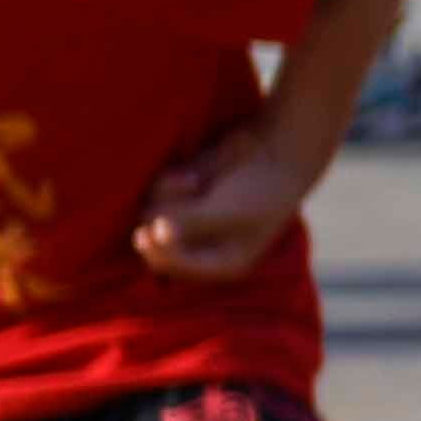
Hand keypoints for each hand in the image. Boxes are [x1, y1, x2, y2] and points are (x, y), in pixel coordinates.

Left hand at [129, 120, 319, 279]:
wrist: (272, 153)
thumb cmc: (260, 190)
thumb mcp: (229, 212)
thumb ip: (190, 224)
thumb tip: (153, 231)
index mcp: (219, 263)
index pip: (172, 266)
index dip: (156, 250)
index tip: (149, 231)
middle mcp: (200, 246)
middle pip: (154, 242)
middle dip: (162, 219)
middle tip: (180, 201)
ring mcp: (188, 220)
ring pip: (151, 214)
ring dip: (167, 196)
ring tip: (193, 183)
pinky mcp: (180, 196)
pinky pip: (156, 194)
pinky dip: (169, 183)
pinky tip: (191, 178)